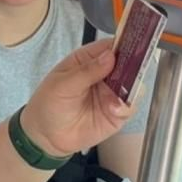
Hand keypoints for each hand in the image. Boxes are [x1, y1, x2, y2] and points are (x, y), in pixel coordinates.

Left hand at [20, 39, 132, 156]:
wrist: (47, 136)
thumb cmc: (49, 103)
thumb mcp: (63, 85)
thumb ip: (87, 71)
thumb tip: (110, 56)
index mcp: (87, 60)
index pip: (110, 47)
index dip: (124, 45)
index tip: (134, 47)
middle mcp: (103, 74)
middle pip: (127, 65)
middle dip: (133, 68)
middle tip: (130, 74)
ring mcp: (111, 93)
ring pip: (133, 85)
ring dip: (129, 90)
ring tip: (115, 98)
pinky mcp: (117, 113)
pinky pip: (130, 107)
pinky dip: (125, 107)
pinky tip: (114, 111)